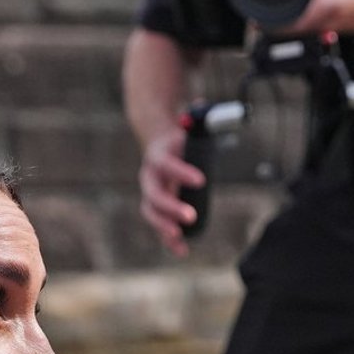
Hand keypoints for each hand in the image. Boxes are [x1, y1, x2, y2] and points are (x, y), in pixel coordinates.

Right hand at [137, 124, 204, 255]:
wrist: (159, 146)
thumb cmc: (179, 139)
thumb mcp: (188, 127)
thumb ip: (198, 119)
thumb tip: (205, 103)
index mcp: (157, 155)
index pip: (166, 164)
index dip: (181, 172)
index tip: (201, 181)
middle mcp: (148, 176)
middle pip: (153, 194)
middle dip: (171, 207)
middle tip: (191, 217)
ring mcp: (150, 194)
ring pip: (151, 212)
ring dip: (164, 226)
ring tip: (180, 237)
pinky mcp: (156, 208)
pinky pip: (159, 226)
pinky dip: (168, 239)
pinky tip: (182, 250)